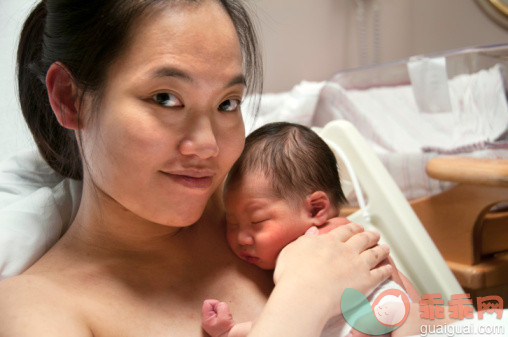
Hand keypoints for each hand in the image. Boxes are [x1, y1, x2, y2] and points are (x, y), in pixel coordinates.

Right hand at [273, 222, 391, 316]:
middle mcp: (345, 250)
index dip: (353, 228)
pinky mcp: (365, 281)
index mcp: (329, 241)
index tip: (357, 228)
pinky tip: (388, 268)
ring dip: (381, 249)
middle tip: (374, 234)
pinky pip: (380, 273)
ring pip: (374, 253)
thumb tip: (312, 232)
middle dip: (370, 235)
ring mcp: (357, 265)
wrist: (305, 294)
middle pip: (362, 239)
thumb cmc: (294, 275)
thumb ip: (305, 240)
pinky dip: (385, 270)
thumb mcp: (292, 250)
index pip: (345, 231)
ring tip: (385, 248)